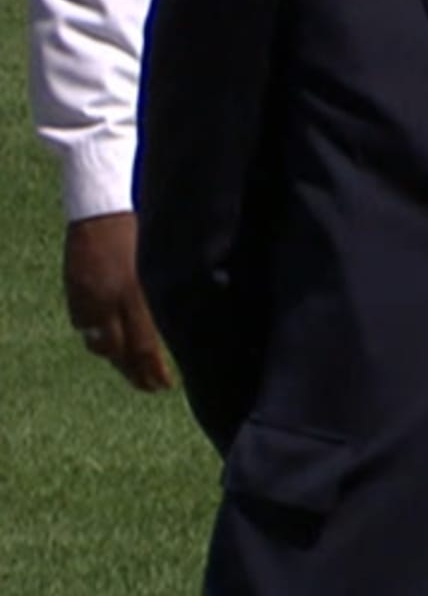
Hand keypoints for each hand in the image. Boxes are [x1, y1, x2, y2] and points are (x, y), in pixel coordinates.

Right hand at [64, 212, 170, 390]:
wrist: (102, 209)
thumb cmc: (144, 230)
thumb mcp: (165, 265)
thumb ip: (171, 295)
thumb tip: (186, 323)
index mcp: (138, 296)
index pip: (145, 348)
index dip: (155, 372)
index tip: (166, 384)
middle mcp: (109, 302)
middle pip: (120, 353)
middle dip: (135, 374)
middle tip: (149, 386)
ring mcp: (87, 298)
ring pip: (98, 343)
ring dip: (115, 359)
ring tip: (131, 368)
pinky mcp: (73, 292)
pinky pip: (83, 325)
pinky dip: (98, 337)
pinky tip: (110, 340)